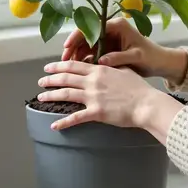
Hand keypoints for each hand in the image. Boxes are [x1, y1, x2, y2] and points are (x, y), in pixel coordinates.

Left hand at [38, 60, 183, 133]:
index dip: (58, 66)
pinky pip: (76, 117)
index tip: (48, 67)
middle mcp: (93, 81)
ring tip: (41, 98)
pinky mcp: (96, 112)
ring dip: (51, 95)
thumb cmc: (139, 88)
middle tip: (40, 81)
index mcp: (99, 70)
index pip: (74, 65)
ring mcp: (93, 97)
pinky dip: (63, 122)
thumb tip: (106, 63)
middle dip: (50, 79)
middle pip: (66, 78)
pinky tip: (54, 125)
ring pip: (66, 94)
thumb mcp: (125, 70)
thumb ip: (112, 66)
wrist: (146, 104)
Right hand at [60, 18, 187, 83]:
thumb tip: (101, 61)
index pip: (91, 27)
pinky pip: (92, 53)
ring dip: (77, 55)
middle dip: (74, 47)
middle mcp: (111, 29)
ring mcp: (109, 39)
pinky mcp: (108, 48)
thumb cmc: (151, 56)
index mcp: (117, 25)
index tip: (67, 46)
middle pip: (86, 35)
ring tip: (68, 67)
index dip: (77, 36)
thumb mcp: (136, 56)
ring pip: (87, 45)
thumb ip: (119, 57)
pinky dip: (85, 60)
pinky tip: (79, 69)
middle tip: (63, 60)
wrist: (160, 63)